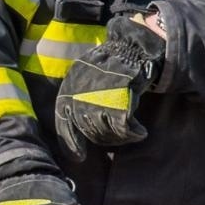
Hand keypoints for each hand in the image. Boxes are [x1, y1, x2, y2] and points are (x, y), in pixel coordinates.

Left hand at [55, 13, 165, 159]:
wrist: (132, 48)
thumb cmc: (109, 67)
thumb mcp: (85, 78)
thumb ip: (79, 99)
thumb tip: (79, 130)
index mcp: (69, 87)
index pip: (64, 121)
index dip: (71, 142)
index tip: (80, 156)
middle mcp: (81, 92)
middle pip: (88, 130)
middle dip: (102, 138)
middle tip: (116, 137)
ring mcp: (100, 95)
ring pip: (105, 131)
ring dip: (118, 137)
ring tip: (128, 133)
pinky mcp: (121, 97)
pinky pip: (124, 127)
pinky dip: (133, 133)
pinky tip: (140, 132)